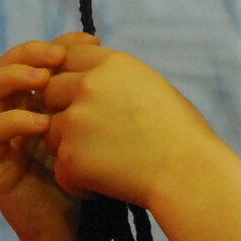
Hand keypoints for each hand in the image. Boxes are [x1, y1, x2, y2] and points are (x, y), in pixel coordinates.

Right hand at [0, 33, 95, 240]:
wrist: (78, 236)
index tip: (92, 42)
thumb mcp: (98, 133)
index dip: (60, 43)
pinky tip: (42, 123)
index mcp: (40, 101)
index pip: (37, 58)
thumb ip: (97, 102)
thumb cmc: (93, 182)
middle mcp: (16, 114)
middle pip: (5, 65)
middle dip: (30, 52)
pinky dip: (14, 120)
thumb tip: (115, 61)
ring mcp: (2, 139)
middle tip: (59, 58)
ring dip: (14, 78)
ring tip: (44, 80)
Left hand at [39, 44, 229, 210]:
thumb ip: (115, 79)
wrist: (189, 172)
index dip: (67, 74)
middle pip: (50, 92)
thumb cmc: (181, 134)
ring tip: (106, 164)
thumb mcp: (151, 87)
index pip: (68, 54)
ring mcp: (77, 121)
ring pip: (52, 132)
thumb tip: (89, 78)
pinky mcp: (71, 157)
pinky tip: (107, 185)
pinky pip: (61, 170)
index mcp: (113, 64)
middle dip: (63, 112)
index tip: (74, 94)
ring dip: (71, 149)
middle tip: (90, 136)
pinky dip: (80, 182)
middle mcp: (89, 86)